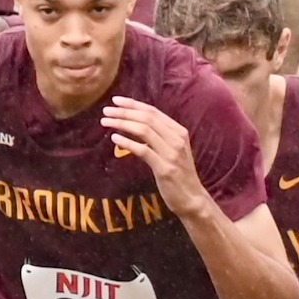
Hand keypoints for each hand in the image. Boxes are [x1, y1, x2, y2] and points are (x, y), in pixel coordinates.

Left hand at [101, 96, 210, 217]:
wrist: (192, 199)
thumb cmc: (179, 174)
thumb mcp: (173, 150)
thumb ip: (159, 136)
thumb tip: (135, 124)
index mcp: (179, 132)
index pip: (153, 111)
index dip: (133, 104)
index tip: (115, 100)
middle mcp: (177, 139)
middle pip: (147, 118)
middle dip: (124, 112)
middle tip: (106, 110)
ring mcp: (172, 154)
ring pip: (144, 130)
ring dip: (122, 124)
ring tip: (106, 122)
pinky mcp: (164, 168)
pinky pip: (143, 150)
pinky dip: (127, 142)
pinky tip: (115, 139)